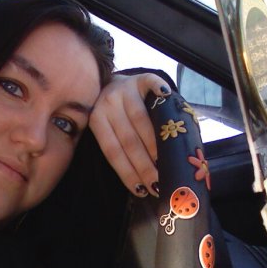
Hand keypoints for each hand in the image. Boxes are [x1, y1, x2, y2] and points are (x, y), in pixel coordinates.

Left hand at [89, 73, 170, 197]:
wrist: (115, 82)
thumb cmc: (116, 115)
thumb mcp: (109, 129)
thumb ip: (119, 148)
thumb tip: (140, 186)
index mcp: (96, 120)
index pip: (112, 151)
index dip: (127, 172)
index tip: (142, 190)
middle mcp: (107, 103)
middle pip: (127, 139)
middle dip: (143, 165)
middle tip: (158, 183)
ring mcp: (125, 88)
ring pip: (140, 119)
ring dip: (154, 143)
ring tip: (166, 162)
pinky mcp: (142, 77)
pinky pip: (153, 86)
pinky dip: (162, 95)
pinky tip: (170, 106)